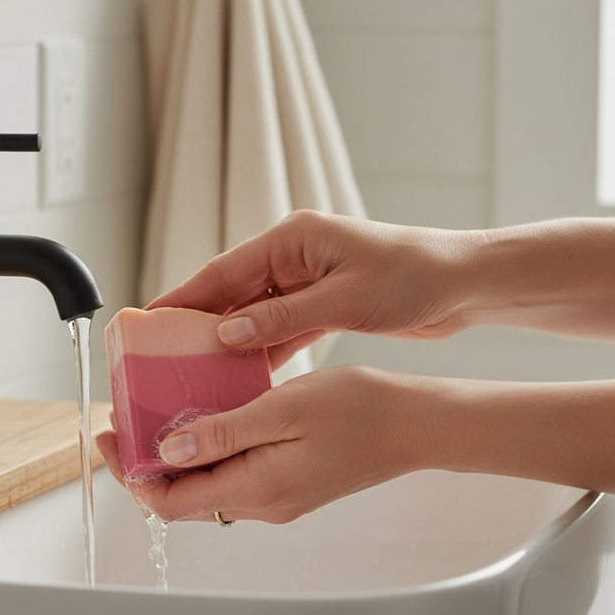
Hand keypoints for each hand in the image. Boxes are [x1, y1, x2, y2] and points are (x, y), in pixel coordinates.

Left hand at [95, 365, 431, 522]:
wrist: (413, 425)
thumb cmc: (360, 412)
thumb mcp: (281, 411)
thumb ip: (222, 433)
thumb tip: (168, 451)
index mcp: (256, 490)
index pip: (171, 502)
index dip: (132, 474)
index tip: (112, 437)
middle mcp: (263, 504)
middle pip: (184, 497)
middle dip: (147, 464)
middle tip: (127, 422)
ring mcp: (277, 497)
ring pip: (207, 486)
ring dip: (177, 458)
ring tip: (160, 416)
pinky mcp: (288, 484)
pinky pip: (234, 475)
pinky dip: (209, 453)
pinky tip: (207, 420)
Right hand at [147, 210, 476, 369]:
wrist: (463, 284)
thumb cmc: (412, 277)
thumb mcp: (344, 299)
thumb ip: (283, 318)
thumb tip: (227, 332)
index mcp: (293, 240)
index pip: (225, 270)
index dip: (186, 296)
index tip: (151, 318)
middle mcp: (294, 257)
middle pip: (233, 292)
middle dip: (200, 322)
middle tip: (163, 353)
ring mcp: (307, 282)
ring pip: (254, 313)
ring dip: (229, 340)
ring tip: (195, 369)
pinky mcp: (323, 305)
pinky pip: (281, 329)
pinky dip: (263, 350)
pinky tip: (242, 374)